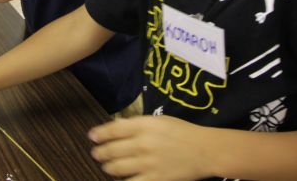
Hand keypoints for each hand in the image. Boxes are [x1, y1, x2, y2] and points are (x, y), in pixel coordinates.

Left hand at [89, 116, 215, 180]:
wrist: (204, 150)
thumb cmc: (182, 132)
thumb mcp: (159, 121)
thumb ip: (136, 124)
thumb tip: (115, 125)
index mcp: (144, 125)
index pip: (113, 130)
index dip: (99, 134)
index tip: (92, 137)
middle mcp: (143, 144)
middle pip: (112, 150)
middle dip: (100, 153)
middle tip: (96, 154)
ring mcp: (148, 164)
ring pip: (117, 169)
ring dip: (108, 168)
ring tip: (107, 167)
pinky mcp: (155, 179)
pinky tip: (121, 179)